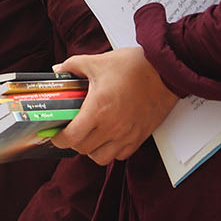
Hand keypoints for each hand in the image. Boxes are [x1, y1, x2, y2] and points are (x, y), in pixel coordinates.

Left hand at [52, 47, 177, 163]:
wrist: (165, 70)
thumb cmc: (133, 66)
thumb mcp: (96, 62)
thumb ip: (72, 66)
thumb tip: (57, 69)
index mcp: (98, 110)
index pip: (71, 137)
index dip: (58, 139)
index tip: (55, 134)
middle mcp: (112, 127)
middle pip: (83, 150)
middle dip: (72, 142)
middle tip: (70, 131)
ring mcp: (127, 135)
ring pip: (102, 158)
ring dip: (91, 150)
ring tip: (89, 136)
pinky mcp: (140, 137)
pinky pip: (121, 155)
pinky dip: (111, 150)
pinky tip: (108, 137)